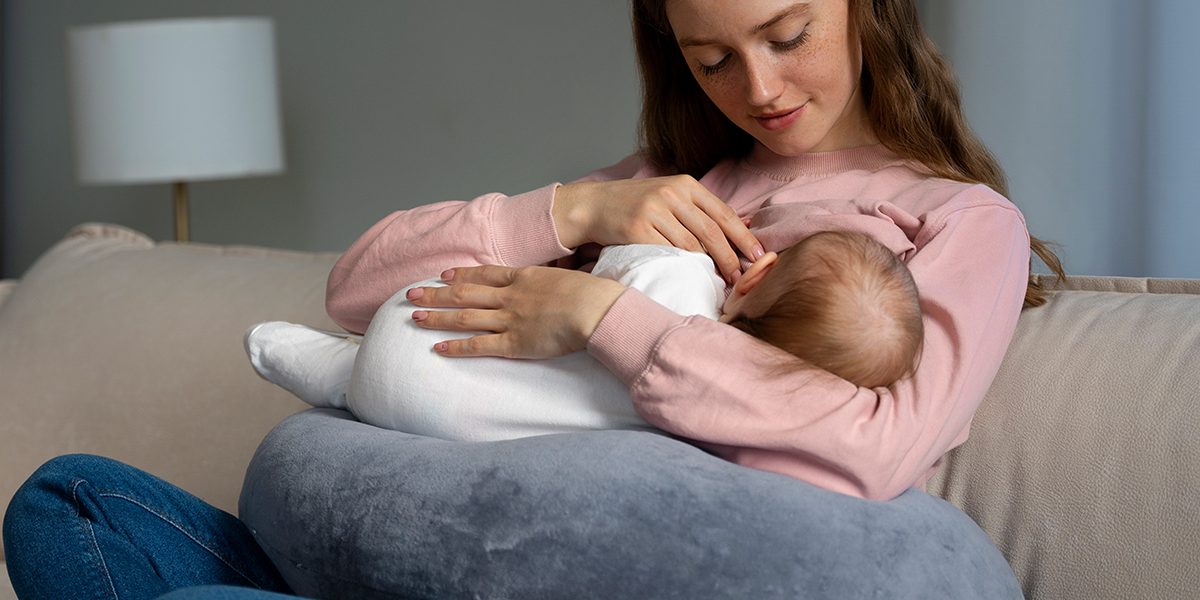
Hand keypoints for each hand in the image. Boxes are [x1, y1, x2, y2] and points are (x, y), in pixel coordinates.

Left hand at [405, 265, 626, 358]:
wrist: (595, 310)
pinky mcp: (515, 344)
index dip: (461, 274)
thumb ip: (551, 281)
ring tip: (415, 317)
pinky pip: (479, 346)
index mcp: (523, 277)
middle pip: (465, 293)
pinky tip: (438, 348)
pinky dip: (457, 347)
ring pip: (465, 317)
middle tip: (411, 294)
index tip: (443, 274)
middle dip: (437, 294)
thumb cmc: (591, 293)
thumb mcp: (567, 277)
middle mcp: (510, 296)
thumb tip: (550, 283)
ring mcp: (509, 319)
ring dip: (438, 317)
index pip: (485, 273)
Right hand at [552, 176, 763, 282]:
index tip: (758, 256)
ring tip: (721, 281)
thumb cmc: (636, 205)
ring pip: (692, 245)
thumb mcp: (669, 197)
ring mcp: (654, 211)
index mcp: (685, 184)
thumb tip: (741, 228)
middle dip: (731, 258)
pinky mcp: (637, 229)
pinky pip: (668, 253)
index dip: (743, 237)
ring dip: (710, 267)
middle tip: (742, 278)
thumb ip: (699, 210)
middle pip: (712, 231)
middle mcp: (671, 194)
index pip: (723, 213)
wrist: (593, 205)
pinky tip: (692, 277)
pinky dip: (684, 267)